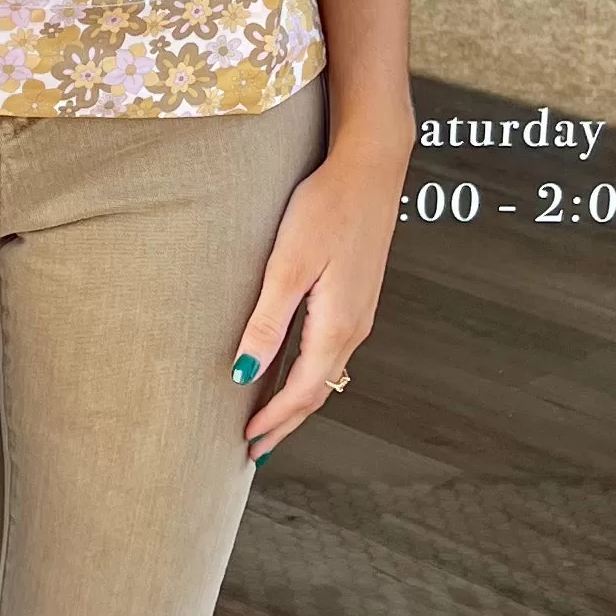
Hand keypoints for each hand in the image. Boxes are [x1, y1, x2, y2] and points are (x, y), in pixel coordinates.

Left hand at [235, 130, 405, 459]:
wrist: (371, 167)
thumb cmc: (327, 208)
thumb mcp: (288, 266)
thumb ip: (268, 323)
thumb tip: (244, 373)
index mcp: (337, 325)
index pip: (302, 391)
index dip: (274, 421)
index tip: (246, 441)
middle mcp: (355, 327)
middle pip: (318, 390)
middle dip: (287, 422)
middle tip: (256, 449)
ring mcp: (361, 312)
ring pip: (327, 372)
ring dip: (299, 400)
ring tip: (270, 419)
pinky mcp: (358, 296)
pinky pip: (333, 350)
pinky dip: (310, 373)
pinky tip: (294, 370)